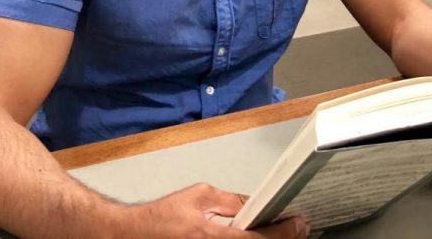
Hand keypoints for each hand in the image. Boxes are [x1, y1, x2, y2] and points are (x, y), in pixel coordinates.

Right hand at [119, 183, 308, 237]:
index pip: (259, 238)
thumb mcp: (200, 197)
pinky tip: (259, 238)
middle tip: (299, 229)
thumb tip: (255, 202)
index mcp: (213, 238)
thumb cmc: (161, 217)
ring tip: (282, 234)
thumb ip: (231, 201)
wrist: (131, 236)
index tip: (300, 222)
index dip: (285, 232)